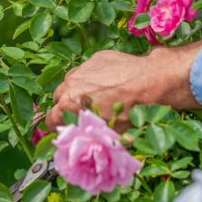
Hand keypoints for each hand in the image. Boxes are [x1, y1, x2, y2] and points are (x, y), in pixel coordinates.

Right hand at [45, 43, 201, 130]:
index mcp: (70, 104)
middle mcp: (71, 84)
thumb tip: (81, 144)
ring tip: (97, 96)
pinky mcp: (96, 58)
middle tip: (83, 112)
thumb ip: (88, 137)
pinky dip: (94, 77)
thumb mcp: (109, 133)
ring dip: (78, 89)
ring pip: (72, 81)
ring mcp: (83, 68)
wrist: (150, 83)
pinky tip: (111, 83)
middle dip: (67, 105)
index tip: (67, 128)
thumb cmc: (131, 112)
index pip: (51, 118)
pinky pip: (88, 70)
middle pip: (59, 97)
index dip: (59, 126)